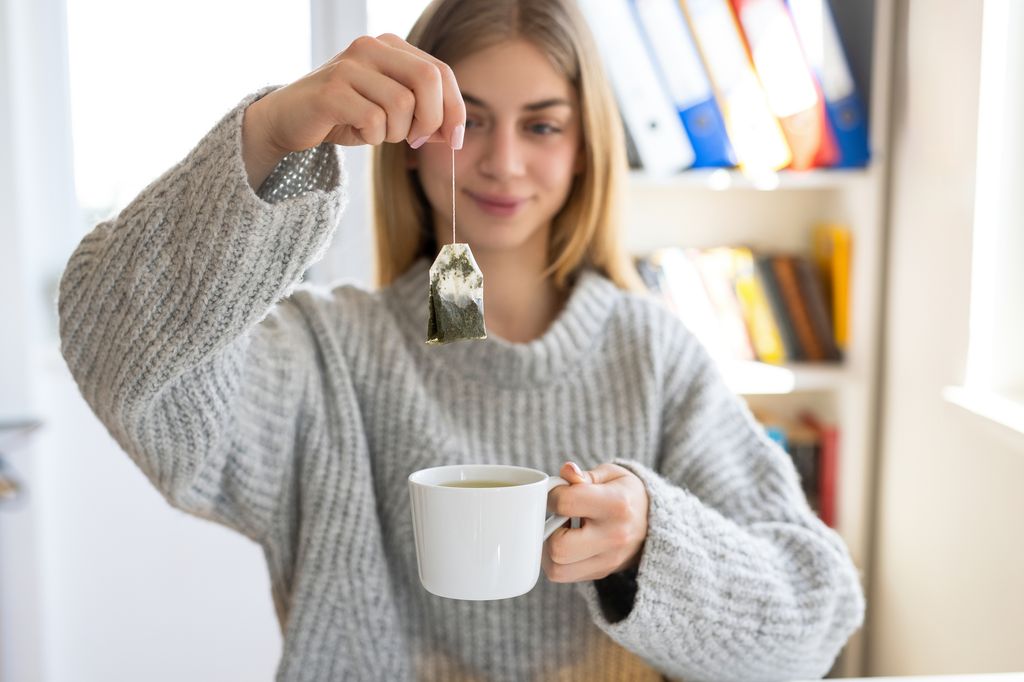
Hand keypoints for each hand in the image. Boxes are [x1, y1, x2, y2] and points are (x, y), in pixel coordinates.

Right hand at [242, 33, 465, 186]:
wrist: (290, 119)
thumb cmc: (345, 115)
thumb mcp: (390, 112)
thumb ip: (423, 115)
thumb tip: (454, 134)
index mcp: (390, 46)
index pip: (441, 71)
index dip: (455, 109)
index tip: (454, 139)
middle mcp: (370, 46)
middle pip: (428, 79)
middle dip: (431, 119)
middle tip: (416, 140)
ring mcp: (349, 66)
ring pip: (402, 104)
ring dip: (397, 132)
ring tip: (377, 133)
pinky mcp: (331, 90)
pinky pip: (373, 120)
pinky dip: (373, 137)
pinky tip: (359, 134)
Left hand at [543, 462, 649, 582]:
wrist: (654, 522)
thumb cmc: (626, 493)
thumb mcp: (611, 474)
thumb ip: (584, 475)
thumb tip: (566, 471)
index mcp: (616, 504)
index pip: (566, 503)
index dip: (552, 495)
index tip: (557, 493)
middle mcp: (613, 536)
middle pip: (559, 547)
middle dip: (547, 529)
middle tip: (555, 517)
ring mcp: (608, 559)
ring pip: (556, 568)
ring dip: (548, 548)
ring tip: (560, 530)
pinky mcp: (601, 573)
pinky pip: (563, 574)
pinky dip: (557, 560)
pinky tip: (567, 542)